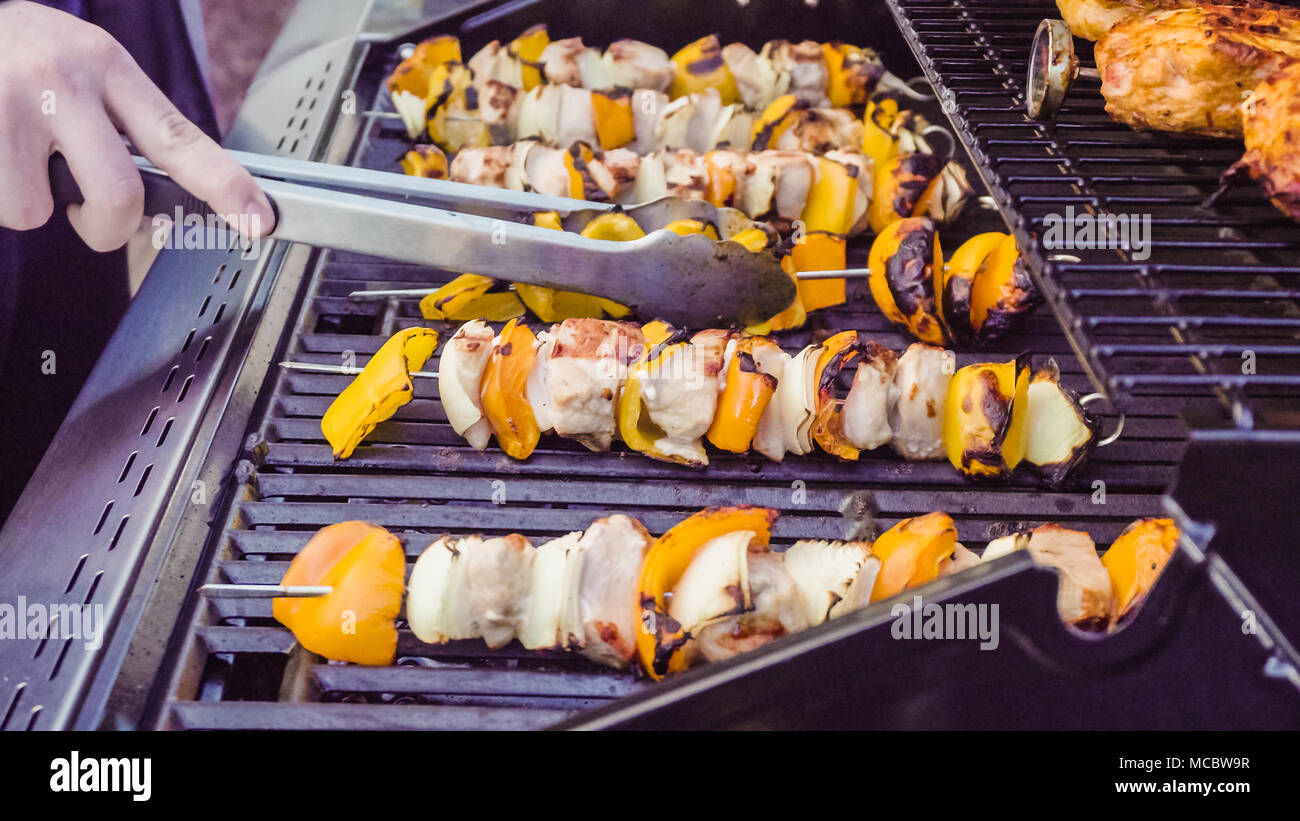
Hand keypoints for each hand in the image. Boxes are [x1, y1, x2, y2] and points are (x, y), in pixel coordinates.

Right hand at [0, 1, 274, 250]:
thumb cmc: (16, 57)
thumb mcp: (80, 68)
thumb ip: (124, 127)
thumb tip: (160, 208)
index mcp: (107, 65)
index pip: (178, 136)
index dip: (225, 184)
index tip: (258, 219)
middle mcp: (64, 79)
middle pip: (120, 195)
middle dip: (107, 228)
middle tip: (90, 216)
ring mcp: (12, 104)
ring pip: (39, 211)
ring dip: (28, 202)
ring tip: (14, 158)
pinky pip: (3, 207)